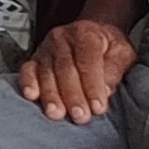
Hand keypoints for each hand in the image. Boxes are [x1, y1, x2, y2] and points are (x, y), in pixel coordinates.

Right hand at [17, 17, 137, 126]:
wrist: (92, 32)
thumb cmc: (107, 46)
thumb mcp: (122, 52)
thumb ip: (115, 69)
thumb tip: (106, 90)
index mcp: (86, 34)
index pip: (88, 62)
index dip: (92, 86)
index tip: (98, 107)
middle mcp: (62, 38)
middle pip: (65, 69)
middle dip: (72, 95)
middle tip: (80, 116)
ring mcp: (46, 48)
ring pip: (46, 73)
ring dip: (51, 95)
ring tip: (57, 113)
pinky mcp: (34, 59)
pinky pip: (27, 70)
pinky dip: (27, 83)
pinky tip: (32, 95)